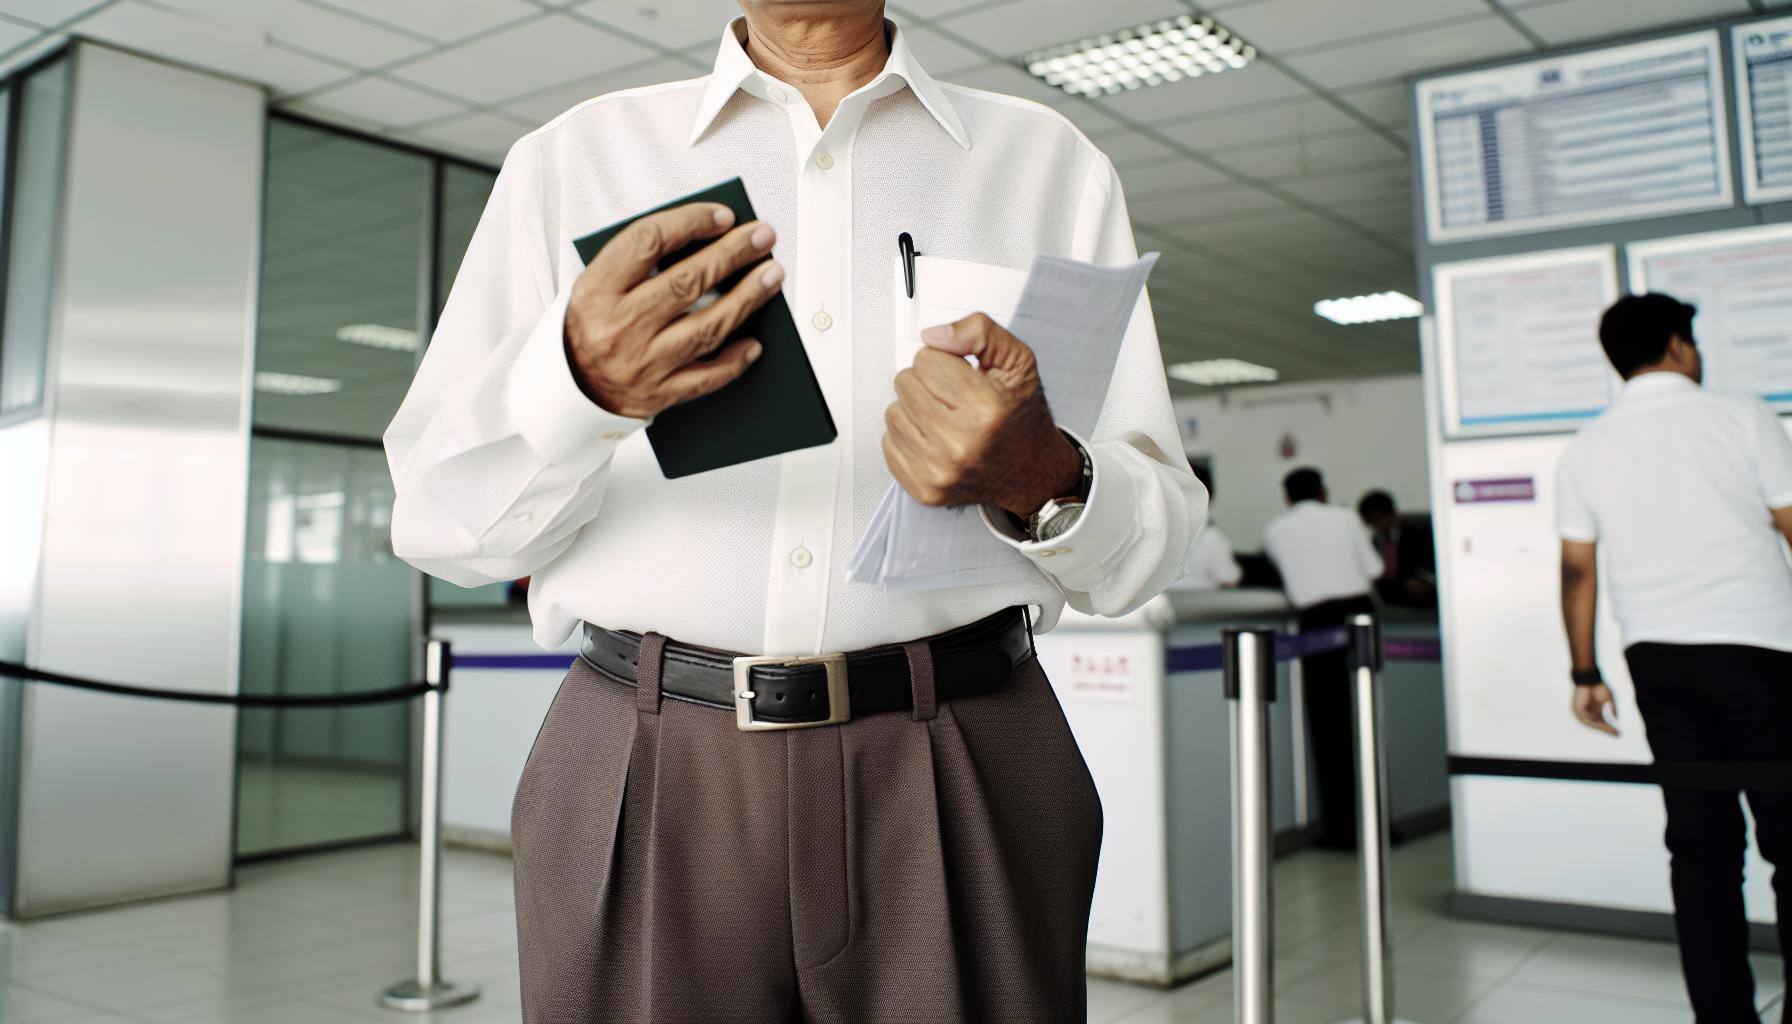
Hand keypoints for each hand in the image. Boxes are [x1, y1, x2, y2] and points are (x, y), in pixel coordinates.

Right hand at [565, 202, 782, 418]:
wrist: (569, 385)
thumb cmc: (593, 325)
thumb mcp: (599, 284)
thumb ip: (641, 261)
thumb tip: (707, 237)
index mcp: (598, 290)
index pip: (648, 242)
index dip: (691, 222)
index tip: (723, 215)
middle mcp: (619, 326)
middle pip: (687, 282)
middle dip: (732, 254)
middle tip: (762, 237)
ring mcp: (642, 363)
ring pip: (706, 327)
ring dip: (746, 299)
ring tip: (772, 275)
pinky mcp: (659, 394)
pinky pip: (706, 378)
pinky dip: (734, 360)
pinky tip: (755, 342)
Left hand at [882, 313, 1082, 516]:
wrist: (1033, 472)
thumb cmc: (1021, 418)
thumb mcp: (1017, 361)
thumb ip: (979, 333)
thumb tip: (932, 336)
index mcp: (986, 409)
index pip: (926, 359)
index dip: (944, 360)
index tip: (961, 375)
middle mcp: (960, 444)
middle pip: (905, 383)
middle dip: (928, 383)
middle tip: (954, 398)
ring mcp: (939, 471)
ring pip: (893, 412)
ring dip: (915, 410)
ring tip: (945, 419)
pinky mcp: (924, 489)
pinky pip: (889, 443)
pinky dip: (909, 437)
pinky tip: (936, 440)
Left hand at [1571, 683, 1618, 736]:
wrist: (1589, 678)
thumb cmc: (1599, 686)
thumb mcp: (1609, 699)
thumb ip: (1612, 709)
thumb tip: (1616, 719)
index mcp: (1594, 709)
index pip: (1602, 721)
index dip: (1609, 727)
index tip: (1619, 733)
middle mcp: (1587, 712)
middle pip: (1597, 724)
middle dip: (1607, 729)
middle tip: (1617, 734)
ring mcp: (1581, 711)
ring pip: (1592, 723)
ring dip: (1602, 728)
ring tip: (1611, 730)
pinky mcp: (1576, 709)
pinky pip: (1586, 719)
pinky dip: (1594, 721)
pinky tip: (1602, 722)